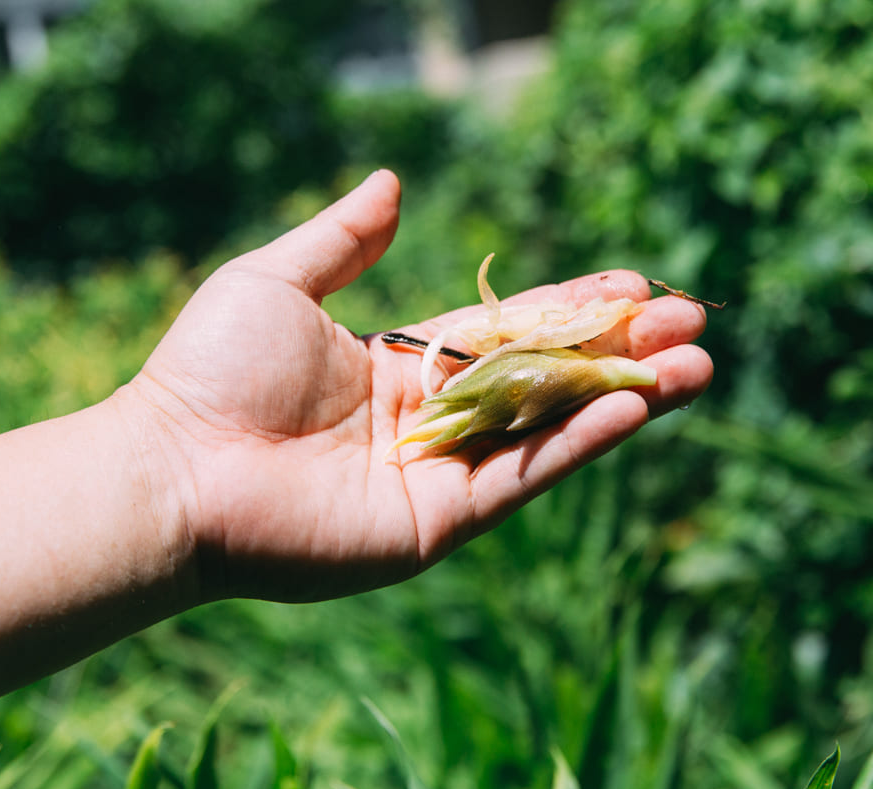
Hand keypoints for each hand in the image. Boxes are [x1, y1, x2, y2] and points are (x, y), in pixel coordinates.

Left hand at [125, 170, 712, 602]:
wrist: (175, 464)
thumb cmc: (211, 373)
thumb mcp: (279, 281)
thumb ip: (344, 239)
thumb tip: (392, 184)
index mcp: (406, 367)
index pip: (511, 332)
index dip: (572, 309)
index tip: (633, 285)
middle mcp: (436, 420)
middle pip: (548, 378)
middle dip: (619, 349)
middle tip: (690, 321)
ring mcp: (443, 473)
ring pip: (551, 427)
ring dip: (625, 396)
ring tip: (696, 364)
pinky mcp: (441, 520)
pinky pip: (523, 476)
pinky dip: (579, 441)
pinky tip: (634, 405)